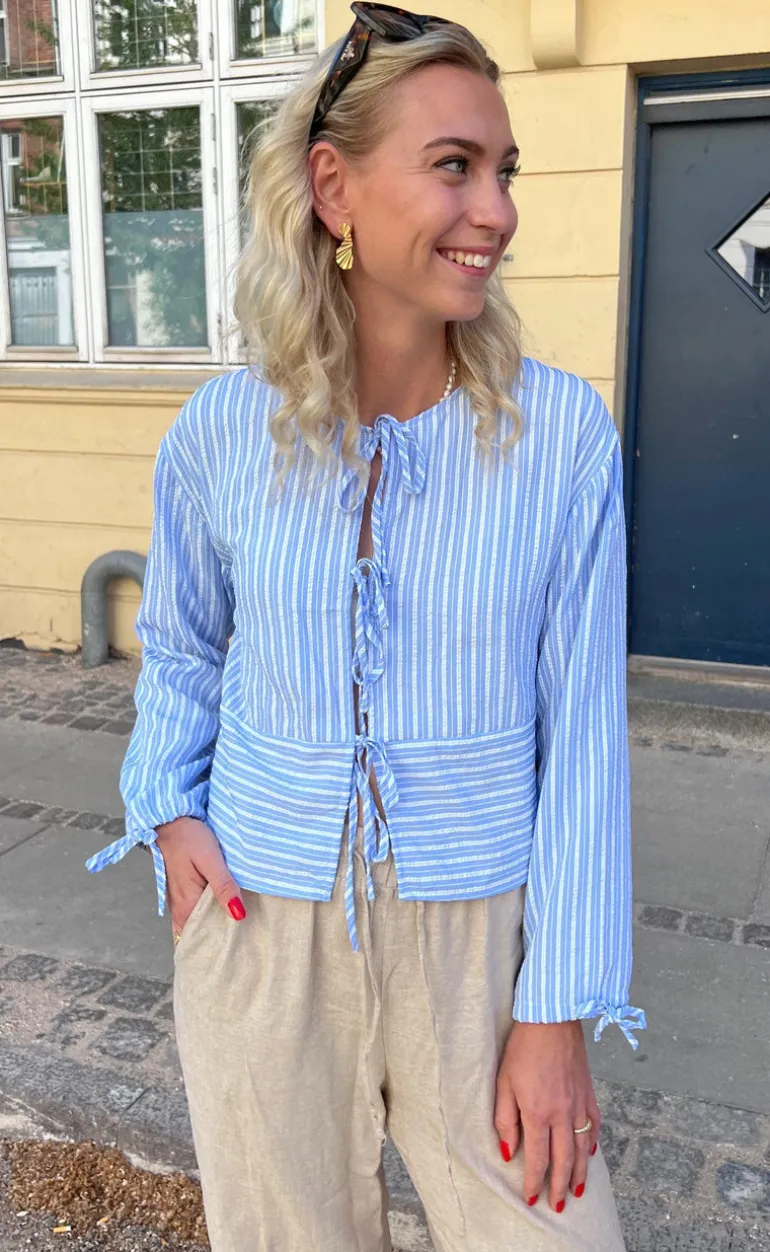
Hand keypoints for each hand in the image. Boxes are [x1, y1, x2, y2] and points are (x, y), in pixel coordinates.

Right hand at [155, 816, 245, 937]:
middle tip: (247, 940)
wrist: (170, 822)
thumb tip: (239, 914)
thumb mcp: (210, 859)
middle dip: (222, 940)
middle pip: (202, 936)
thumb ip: (223, 887)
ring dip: (217, 927)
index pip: (204, 939)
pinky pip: (197, 914)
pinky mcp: (182, 894)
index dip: (222, 945)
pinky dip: (210, 916)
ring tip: (241, 928)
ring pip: (200, 925)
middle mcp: (179, 910)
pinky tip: (226, 911)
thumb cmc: (189, 838)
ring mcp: (179, 903)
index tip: (243, 946)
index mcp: (186, 906)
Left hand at [494, 1020, 599, 1211]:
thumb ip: (505, 1119)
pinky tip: (590, 1153)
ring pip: (582, 1148)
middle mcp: (563, 1114)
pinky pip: (594, 1125)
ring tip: (575, 1190)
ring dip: (579, 1172)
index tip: (531, 1198)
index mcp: (539, 1113)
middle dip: (559, 1186)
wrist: (552, 1018)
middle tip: (557, 1205)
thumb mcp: (504, 1082)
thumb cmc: (523, 1047)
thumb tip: (508, 1151)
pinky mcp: (589, 1092)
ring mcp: (579, 1104)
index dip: (534, 1181)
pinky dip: (592, 1144)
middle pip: (564, 1160)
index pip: (538, 1158)